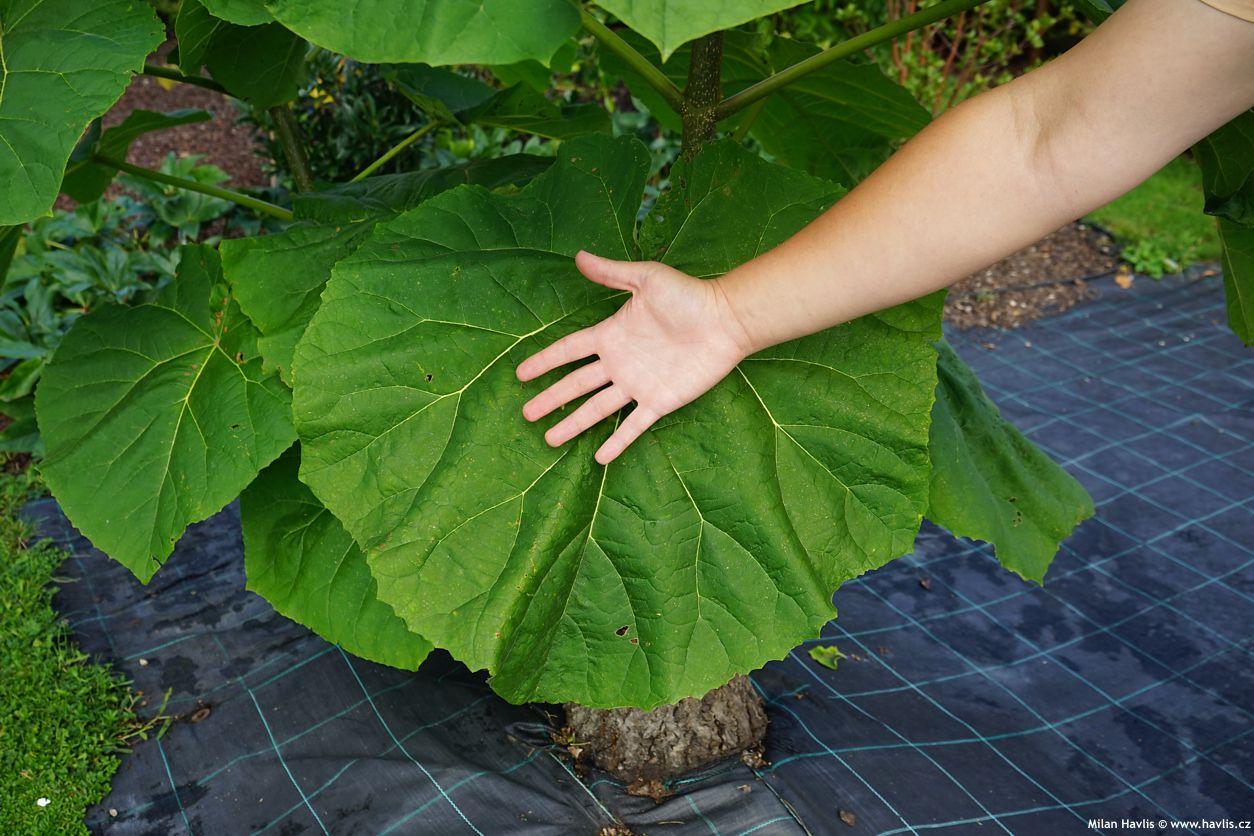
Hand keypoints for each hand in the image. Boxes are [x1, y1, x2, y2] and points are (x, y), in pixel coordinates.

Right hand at [517, 251, 753, 464]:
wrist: (725, 320)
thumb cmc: (688, 296)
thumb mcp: (646, 279)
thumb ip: (611, 274)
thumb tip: (578, 256)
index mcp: (612, 335)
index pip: (569, 350)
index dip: (545, 360)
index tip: (520, 373)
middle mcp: (620, 363)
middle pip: (576, 384)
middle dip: (551, 399)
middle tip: (527, 414)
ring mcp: (638, 385)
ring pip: (597, 409)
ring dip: (574, 424)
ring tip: (550, 439)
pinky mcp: (660, 401)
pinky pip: (634, 426)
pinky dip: (617, 442)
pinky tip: (600, 459)